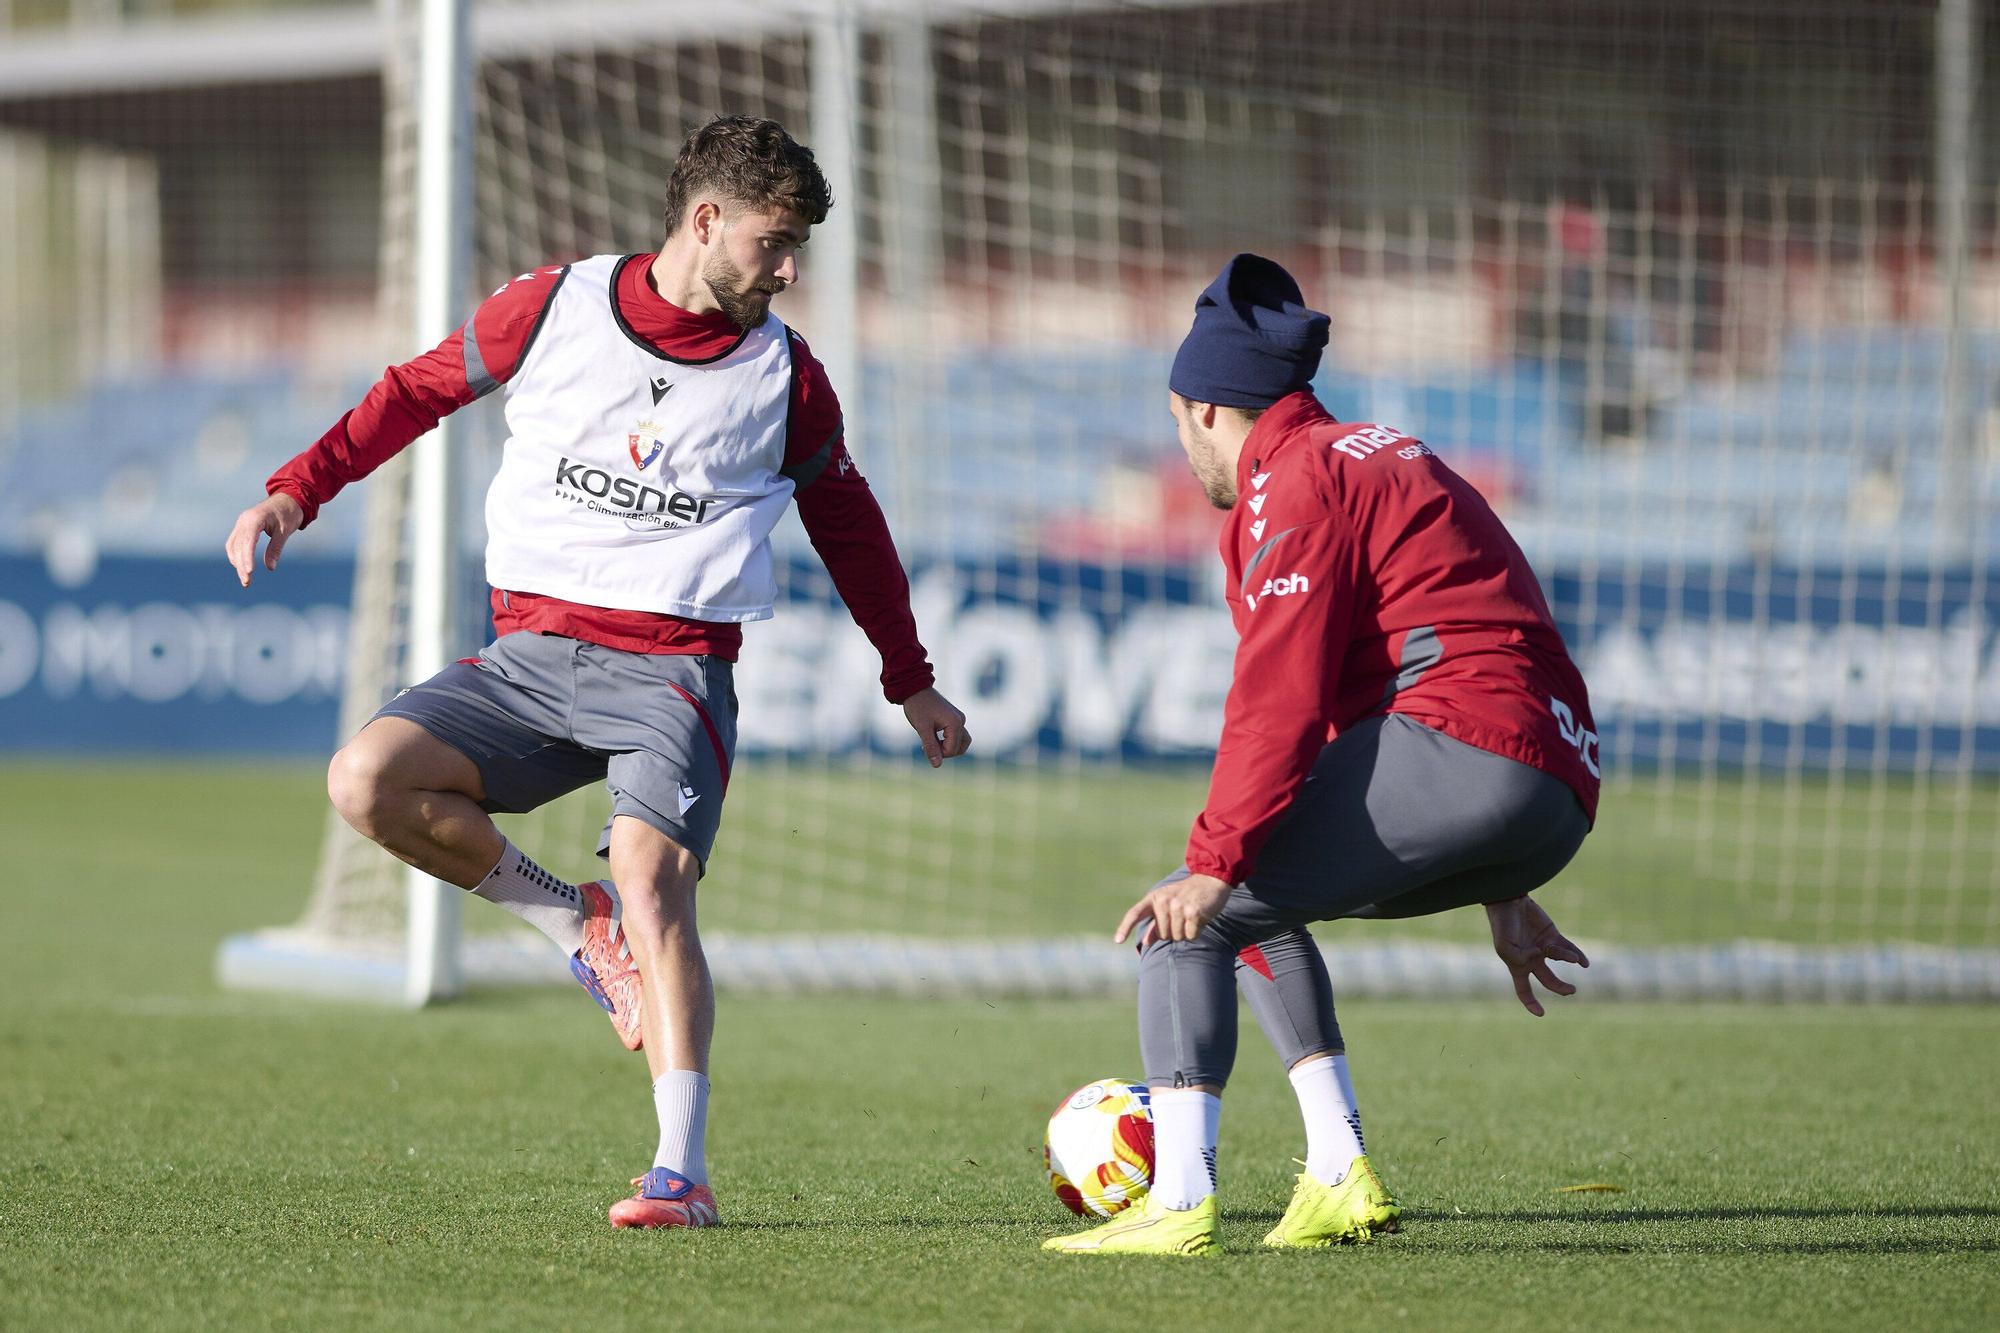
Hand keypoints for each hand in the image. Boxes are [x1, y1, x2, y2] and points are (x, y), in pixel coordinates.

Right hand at [225, 492, 304, 586]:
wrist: (288, 498)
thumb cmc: (289, 513)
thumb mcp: (285, 531)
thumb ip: (276, 548)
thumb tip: (270, 568)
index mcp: (254, 519)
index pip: (247, 541)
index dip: (247, 558)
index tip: (249, 572)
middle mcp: (243, 521)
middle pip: (238, 547)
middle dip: (241, 566)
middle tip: (247, 583)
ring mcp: (241, 523)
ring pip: (234, 546)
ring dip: (237, 563)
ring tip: (245, 580)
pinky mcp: (242, 527)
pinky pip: (234, 543)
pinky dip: (236, 555)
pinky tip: (240, 567)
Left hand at [901, 686, 969, 767]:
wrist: (915, 688)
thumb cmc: (917, 707)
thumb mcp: (922, 728)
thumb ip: (930, 747)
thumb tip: (937, 765)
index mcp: (955, 723)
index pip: (951, 750)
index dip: (938, 753)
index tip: (923, 746)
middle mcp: (961, 721)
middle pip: (960, 748)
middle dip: (945, 752)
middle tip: (928, 746)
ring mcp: (959, 719)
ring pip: (961, 742)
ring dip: (947, 747)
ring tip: (931, 742)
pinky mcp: (955, 718)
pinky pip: (956, 735)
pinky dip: (947, 740)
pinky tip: (933, 736)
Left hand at [1114, 870, 1232, 945]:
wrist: (1211, 880)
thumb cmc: (1187, 895)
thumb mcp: (1168, 904)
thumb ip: (1156, 923)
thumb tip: (1145, 942)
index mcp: (1154, 898)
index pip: (1135, 913)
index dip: (1125, 927)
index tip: (1118, 941)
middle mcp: (1163, 901)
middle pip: (1163, 935)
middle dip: (1174, 932)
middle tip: (1183, 916)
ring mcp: (1178, 906)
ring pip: (1178, 937)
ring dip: (1186, 931)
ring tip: (1192, 915)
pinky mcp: (1193, 912)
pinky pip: (1191, 935)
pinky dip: (1197, 931)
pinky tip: (1200, 917)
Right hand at [1484, 894, 1588, 1016]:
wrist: (1509, 901)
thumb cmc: (1502, 924)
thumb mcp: (1503, 944)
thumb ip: (1517, 957)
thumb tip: (1536, 959)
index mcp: (1517, 965)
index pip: (1524, 990)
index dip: (1531, 1003)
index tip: (1541, 1013)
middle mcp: (1532, 959)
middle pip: (1549, 980)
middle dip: (1560, 988)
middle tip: (1572, 990)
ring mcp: (1543, 947)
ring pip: (1560, 960)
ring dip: (1568, 959)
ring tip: (1573, 959)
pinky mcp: (1553, 935)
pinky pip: (1569, 949)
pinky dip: (1578, 956)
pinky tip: (1584, 963)